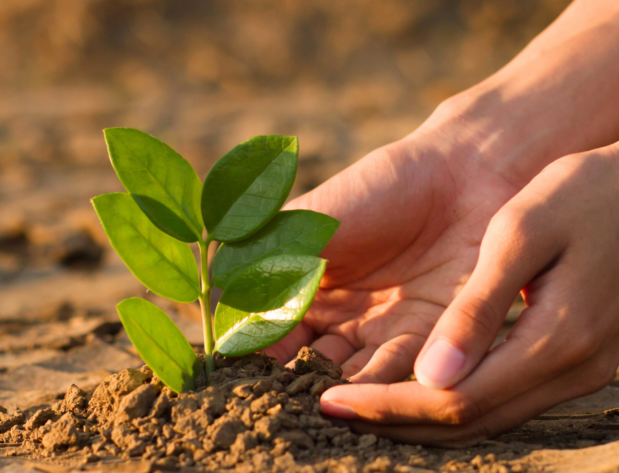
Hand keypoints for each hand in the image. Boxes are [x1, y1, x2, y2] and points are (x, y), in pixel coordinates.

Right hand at [264, 118, 520, 383]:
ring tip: (324, 402)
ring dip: (337, 393)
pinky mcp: (429, 342)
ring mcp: (380, 334)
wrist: (462, 174)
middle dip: (294, 387)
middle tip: (284, 401)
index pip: (265, 336)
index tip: (241, 373)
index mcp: (299, 290)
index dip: (251, 357)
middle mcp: (337, 321)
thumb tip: (216, 320)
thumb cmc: (376, 189)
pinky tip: (366, 394)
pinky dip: (380, 388)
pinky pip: (399, 373)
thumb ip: (261, 268)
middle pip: (305, 368)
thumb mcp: (307, 224)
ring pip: (350, 378)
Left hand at [320, 143, 618, 446]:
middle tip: (329, 409)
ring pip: (486, 419)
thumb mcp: (524, 232)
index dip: (386, 407)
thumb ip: (478, 308)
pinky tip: (413, 383)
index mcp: (557, 340)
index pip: (453, 400)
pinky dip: (451, 400)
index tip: (329, 401)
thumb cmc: (586, 192)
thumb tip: (431, 377)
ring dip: (418, 416)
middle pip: (467, 423)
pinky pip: (504, 399)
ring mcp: (583, 372)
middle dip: (392, 420)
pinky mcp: (579, 361)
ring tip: (358, 403)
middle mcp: (573, 371)